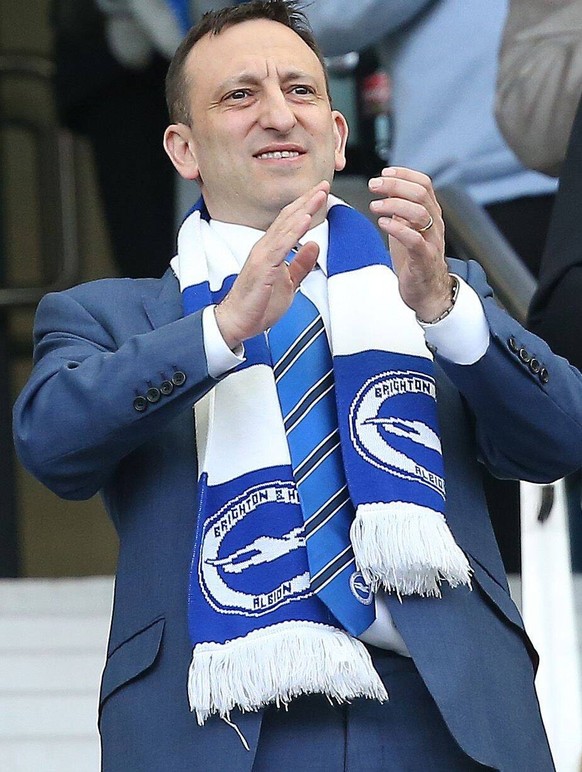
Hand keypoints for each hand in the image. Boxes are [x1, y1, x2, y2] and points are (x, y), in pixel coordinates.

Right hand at [215, 181, 329, 348]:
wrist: (238, 321)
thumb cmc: (259, 304)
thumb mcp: (288, 283)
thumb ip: (301, 264)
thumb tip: (314, 245)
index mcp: (271, 250)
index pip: (290, 222)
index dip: (306, 205)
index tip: (321, 192)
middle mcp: (265, 248)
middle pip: (288, 217)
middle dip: (307, 200)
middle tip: (323, 184)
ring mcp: (262, 256)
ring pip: (284, 227)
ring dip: (303, 210)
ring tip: (317, 195)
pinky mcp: (262, 268)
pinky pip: (280, 247)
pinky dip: (293, 232)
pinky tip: (304, 220)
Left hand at [369, 167, 453, 321]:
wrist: (426, 292)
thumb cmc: (415, 260)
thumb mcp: (406, 229)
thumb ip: (400, 209)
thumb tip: (386, 187)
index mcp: (431, 214)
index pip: (424, 184)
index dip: (404, 174)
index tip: (384, 172)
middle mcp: (435, 225)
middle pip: (421, 194)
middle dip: (395, 185)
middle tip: (373, 185)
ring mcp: (431, 241)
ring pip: (420, 213)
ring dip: (394, 205)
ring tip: (374, 206)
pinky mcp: (424, 259)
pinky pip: (415, 239)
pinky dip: (397, 228)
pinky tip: (383, 223)